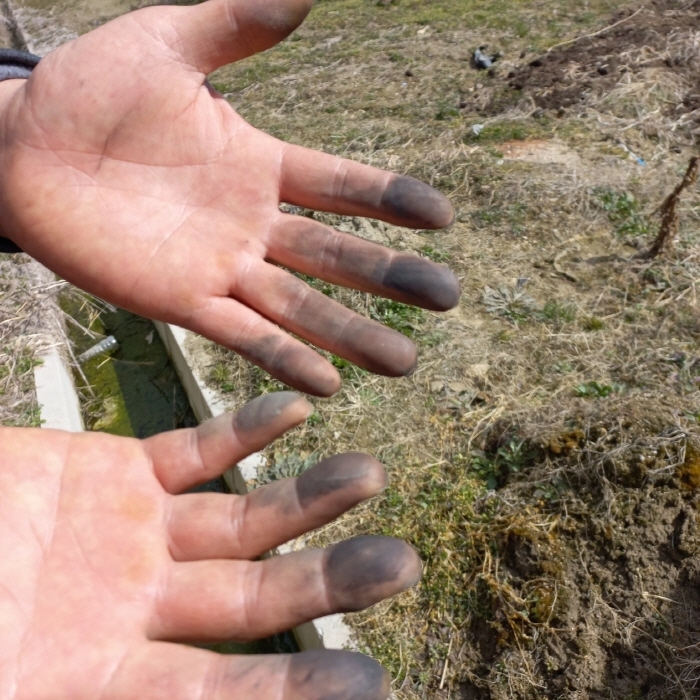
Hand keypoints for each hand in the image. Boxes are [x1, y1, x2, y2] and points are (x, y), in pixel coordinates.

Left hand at [0, 0, 459, 395]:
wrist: (22, 150)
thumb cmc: (89, 92)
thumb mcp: (166, 44)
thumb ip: (234, 28)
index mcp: (259, 163)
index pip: (342, 186)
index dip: (390, 202)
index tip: (442, 218)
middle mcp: (252, 222)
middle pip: (337, 257)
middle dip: (392, 279)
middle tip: (447, 300)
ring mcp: (221, 267)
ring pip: (301, 308)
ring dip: (351, 336)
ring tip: (404, 363)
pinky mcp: (182, 303)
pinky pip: (242, 335)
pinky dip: (283, 358)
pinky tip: (326, 385)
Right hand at [0, 392, 418, 698]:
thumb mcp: (7, 686)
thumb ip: (63, 696)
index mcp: (108, 686)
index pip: (220, 692)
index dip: (290, 692)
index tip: (370, 684)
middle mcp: (140, 613)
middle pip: (256, 595)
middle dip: (328, 580)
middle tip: (403, 565)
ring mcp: (137, 538)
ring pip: (243, 518)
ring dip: (308, 499)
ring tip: (369, 476)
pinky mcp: (120, 475)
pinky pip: (197, 450)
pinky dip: (245, 431)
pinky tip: (297, 410)